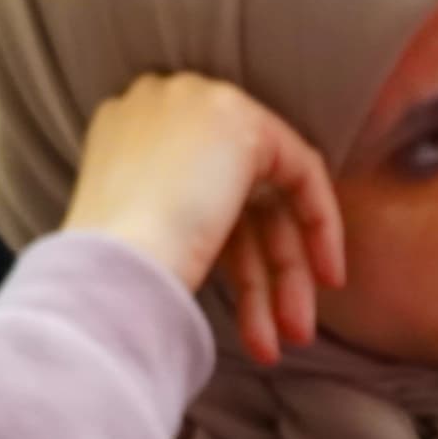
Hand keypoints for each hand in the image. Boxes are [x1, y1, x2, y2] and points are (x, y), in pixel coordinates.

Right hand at [60, 73, 344, 364]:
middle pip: (232, 193)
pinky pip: (299, 171)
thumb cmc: (112, 267)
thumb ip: (174, 213)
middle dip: (260, 270)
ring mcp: (198, 104)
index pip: (193, 183)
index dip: (230, 244)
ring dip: (284, 270)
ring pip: (263, 194)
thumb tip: (213, 242)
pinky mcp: (241, 122)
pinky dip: (319, 224)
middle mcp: (158, 102)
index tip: (246, 303)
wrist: (113, 261)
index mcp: (123, 128)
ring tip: (293, 335)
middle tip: (278, 336)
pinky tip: (325, 278)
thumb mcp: (136, 227)